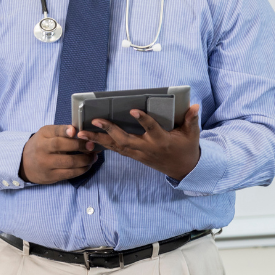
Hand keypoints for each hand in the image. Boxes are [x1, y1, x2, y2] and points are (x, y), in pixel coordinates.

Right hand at [19, 124, 99, 184]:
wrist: (25, 164)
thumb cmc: (41, 146)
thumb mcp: (46, 134)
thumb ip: (61, 132)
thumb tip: (79, 131)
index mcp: (43, 136)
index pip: (54, 131)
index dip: (64, 131)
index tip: (74, 131)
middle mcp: (42, 149)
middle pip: (61, 146)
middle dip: (80, 145)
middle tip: (92, 145)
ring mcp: (46, 164)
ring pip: (69, 162)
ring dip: (85, 159)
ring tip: (93, 156)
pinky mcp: (51, 176)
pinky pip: (70, 173)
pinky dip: (82, 169)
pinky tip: (87, 165)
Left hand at [80, 104, 200, 180]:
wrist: (183, 169)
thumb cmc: (187, 148)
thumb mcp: (192, 134)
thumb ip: (191, 120)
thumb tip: (195, 106)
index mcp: (161, 140)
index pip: (151, 129)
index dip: (143, 120)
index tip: (133, 109)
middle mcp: (147, 148)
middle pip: (125, 140)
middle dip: (109, 131)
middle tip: (95, 121)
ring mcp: (139, 153)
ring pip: (115, 147)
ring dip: (98, 140)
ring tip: (80, 132)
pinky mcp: (134, 155)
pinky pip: (115, 150)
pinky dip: (101, 144)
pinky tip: (88, 139)